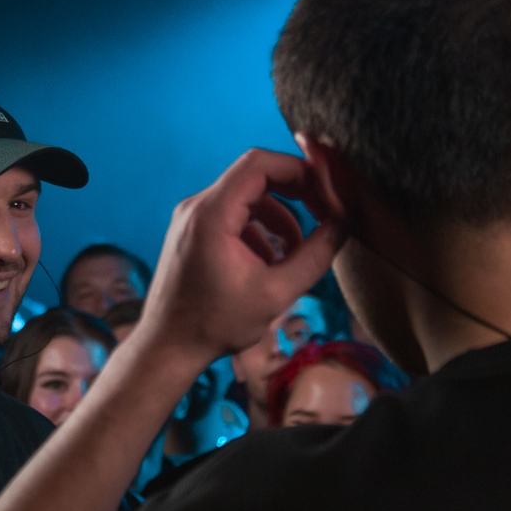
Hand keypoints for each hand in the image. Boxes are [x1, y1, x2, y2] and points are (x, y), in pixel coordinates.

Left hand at [138, 148, 346, 365]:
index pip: (259, 163)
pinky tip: (271, 264)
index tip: (327, 192)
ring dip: (280, 217)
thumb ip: (314, 256)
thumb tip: (343, 225)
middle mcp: (196, 206)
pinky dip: (259, 230)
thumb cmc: (214, 325)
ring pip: (247, 198)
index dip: (299, 169)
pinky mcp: (192, 232)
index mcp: (211, 214)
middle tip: (325, 216)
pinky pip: (234, 215)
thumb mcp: (275, 294)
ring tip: (298, 253)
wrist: (167, 347)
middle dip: (295, 192)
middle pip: (255, 176)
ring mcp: (191, 218)